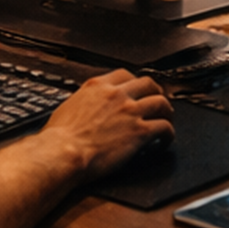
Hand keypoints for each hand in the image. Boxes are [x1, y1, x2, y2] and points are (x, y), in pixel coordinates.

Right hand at [41, 69, 173, 178]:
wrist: (63, 152)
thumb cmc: (59, 137)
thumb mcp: (68, 108)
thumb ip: (82, 103)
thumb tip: (83, 109)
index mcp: (97, 87)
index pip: (124, 75)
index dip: (134, 82)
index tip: (137, 89)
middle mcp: (117, 95)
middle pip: (148, 84)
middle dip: (156, 91)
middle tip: (158, 101)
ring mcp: (130, 111)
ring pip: (161, 103)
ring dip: (166, 111)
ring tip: (166, 119)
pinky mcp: (140, 131)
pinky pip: (164, 127)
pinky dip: (168, 133)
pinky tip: (165, 140)